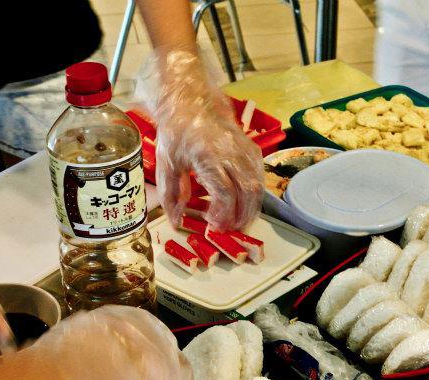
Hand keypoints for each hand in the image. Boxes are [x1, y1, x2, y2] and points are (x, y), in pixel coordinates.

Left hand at [149, 48, 264, 231]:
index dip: (222, 214)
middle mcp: (230, 152)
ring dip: (251, 208)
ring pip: (258, 186)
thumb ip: (171, 195)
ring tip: (239, 221)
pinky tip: (245, 202)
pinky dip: (256, 194)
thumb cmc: (177, 131)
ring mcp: (244, 149)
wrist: (191, 101)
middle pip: (247, 192)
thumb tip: (176, 221)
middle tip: (229, 229)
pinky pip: (261, 175)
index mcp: (207, 156)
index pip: (225, 193)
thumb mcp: (167, 163)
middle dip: (241, 217)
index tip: (213, 224)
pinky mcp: (251, 147)